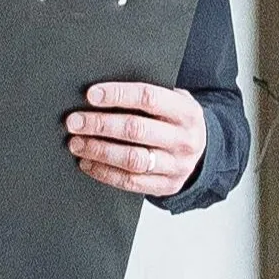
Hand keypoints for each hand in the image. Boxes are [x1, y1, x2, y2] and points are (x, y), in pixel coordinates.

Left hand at [62, 80, 204, 199]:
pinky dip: (104, 172)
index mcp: (186, 112)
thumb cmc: (177, 121)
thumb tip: (101, 92)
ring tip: (77, 143)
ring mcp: (176, 166)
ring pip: (132, 159)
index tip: (91, 95)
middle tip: (75, 121)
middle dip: (100, 125)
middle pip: (136, 130)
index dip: (118, 95)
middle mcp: (183, 139)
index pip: (149, 98)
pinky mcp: (166, 186)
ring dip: (99, 151)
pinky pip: (130, 182)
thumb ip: (148, 96)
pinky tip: (87, 162)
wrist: (203, 152)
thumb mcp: (174, 102)